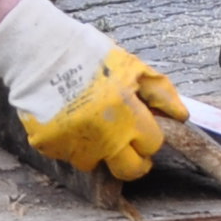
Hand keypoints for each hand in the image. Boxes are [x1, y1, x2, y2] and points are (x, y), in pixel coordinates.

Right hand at [26, 50, 185, 179]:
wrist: (39, 50)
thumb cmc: (88, 54)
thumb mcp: (131, 67)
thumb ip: (160, 93)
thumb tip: (182, 116)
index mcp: (127, 114)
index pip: (152, 146)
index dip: (150, 140)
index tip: (144, 135)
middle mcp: (103, 136)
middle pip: (129, 171)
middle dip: (133, 162)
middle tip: (129, 150)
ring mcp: (74, 143)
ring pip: (95, 163)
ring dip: (98, 150)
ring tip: (91, 124)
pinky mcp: (49, 146)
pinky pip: (67, 154)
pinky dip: (71, 142)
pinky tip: (68, 120)